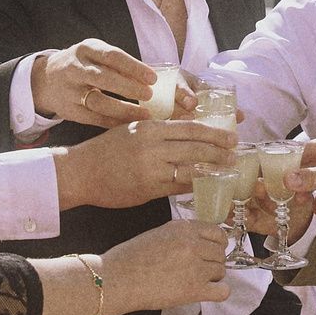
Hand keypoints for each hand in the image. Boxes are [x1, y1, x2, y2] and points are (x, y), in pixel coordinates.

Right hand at [32, 39, 159, 127]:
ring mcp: (69, 91)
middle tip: (149, 95)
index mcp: (86, 49)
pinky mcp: (68, 111)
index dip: (133, 67)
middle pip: (103, 78)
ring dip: (123, 109)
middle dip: (128, 87)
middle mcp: (75, 68)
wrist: (46, 80)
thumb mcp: (96, 55)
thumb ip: (119, 64)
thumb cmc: (83, 65)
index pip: (111, 56)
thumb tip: (151, 78)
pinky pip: (94, 118)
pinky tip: (131, 124)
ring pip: (98, 102)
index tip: (152, 78)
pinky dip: (114, 122)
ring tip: (145, 114)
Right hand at [59, 119, 239, 208]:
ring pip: (191, 167)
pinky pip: (179, 187)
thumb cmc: (106, 151)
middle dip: (219, 149)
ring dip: (213, 168)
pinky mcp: (149, 188)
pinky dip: (195, 186)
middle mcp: (152, 144)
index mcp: (149, 126)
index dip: (213, 131)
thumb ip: (158, 132)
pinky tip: (208, 186)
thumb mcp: (132, 131)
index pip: (189, 127)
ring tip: (228, 169)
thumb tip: (188, 132)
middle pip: (195, 145)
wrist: (80, 172)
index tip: (230, 134)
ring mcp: (151, 167)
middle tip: (235, 151)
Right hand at [101, 218, 229, 314]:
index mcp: (183, 228)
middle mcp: (192, 244)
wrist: (116, 279)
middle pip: (220, 253)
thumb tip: (201, 243)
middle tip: (200, 270)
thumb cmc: (130, 258)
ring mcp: (195, 267)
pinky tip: (207, 292)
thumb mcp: (157, 234)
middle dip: (213, 262)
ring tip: (195, 281)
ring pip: (221, 271)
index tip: (212, 251)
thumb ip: (181, 236)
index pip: (217, 232)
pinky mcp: (194, 289)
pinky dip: (218, 292)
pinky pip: (223, 291)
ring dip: (212, 277)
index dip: (217, 244)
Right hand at [288, 134, 315, 235]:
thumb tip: (289, 178)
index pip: (311, 147)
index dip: (293, 158)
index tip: (277, 169)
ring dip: (306, 193)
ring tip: (301, 201)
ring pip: (314, 183)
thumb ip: (314, 177)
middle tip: (285, 187)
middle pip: (310, 166)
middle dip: (298, 178)